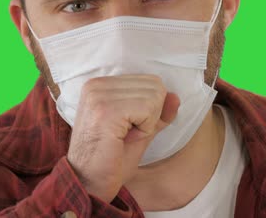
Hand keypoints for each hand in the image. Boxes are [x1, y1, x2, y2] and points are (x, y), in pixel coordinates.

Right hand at [66, 74, 179, 202]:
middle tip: (126, 135)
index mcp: (101, 84)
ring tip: (124, 137)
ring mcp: (99, 96)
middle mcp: (97, 84)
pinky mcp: (106, 111)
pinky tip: (124, 140)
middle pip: (155, 86)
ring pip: (154, 97)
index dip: (149, 109)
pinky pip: (148, 109)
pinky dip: (144, 129)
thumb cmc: (112, 160)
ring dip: (147, 124)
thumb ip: (158, 111)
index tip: (127, 128)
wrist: (90, 184)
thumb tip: (175, 96)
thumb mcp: (141, 130)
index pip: (150, 81)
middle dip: (151, 115)